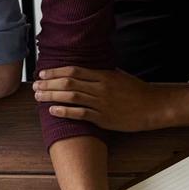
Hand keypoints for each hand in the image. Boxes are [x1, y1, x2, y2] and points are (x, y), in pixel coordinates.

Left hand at [34, 67, 168, 131]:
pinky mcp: (104, 118)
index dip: (56, 72)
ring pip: (71, 97)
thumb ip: (102, 74)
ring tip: (38, 97)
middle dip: (49, 84)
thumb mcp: (119, 77)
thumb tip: (88, 71)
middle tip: (35, 86)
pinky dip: (65, 112)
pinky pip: (81, 114)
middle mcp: (100, 88)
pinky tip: (53, 111)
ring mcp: (101, 103)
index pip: (74, 71)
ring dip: (52, 96)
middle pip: (68, 83)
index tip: (43, 73)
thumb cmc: (137, 92)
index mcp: (103, 75)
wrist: (153, 107)